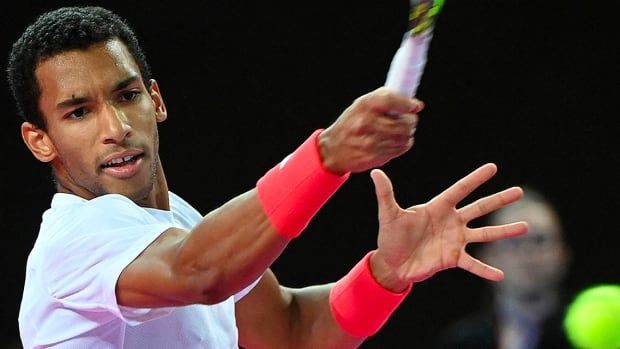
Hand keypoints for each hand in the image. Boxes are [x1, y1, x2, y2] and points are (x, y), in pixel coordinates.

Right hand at [318, 87, 422, 174]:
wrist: (333, 149)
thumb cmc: (351, 123)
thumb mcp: (362, 104)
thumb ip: (386, 99)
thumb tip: (415, 104)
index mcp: (364, 105)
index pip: (392, 100)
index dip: (407, 104)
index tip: (415, 106)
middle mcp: (366, 122)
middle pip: (404, 123)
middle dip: (411, 121)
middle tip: (408, 120)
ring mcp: (370, 142)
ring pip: (404, 137)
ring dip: (407, 134)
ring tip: (400, 132)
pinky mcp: (374, 156)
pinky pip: (399, 149)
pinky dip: (401, 145)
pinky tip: (394, 142)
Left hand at [368, 163, 528, 291]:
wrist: (392, 263)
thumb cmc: (390, 236)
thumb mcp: (388, 214)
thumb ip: (385, 194)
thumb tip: (375, 172)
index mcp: (438, 207)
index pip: (460, 190)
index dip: (475, 179)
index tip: (493, 167)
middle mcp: (451, 221)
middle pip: (480, 208)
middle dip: (499, 199)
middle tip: (520, 191)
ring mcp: (455, 240)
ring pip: (485, 233)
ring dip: (504, 231)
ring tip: (525, 227)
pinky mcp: (453, 259)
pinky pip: (474, 264)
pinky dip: (486, 270)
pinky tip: (501, 275)